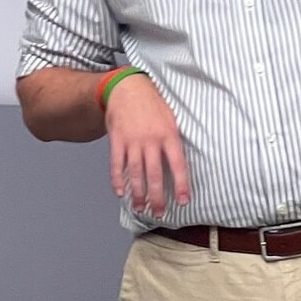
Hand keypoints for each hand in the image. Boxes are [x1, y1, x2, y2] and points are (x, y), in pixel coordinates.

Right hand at [104, 75, 190, 219]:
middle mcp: (151, 140)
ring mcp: (133, 141)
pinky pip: (116, 164)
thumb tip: (180, 165)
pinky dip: (117, 179)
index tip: (184, 201)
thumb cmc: (154, 105)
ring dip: (138, 193)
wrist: (129, 88)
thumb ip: (174, 141)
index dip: (182, 184)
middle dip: (157, 196)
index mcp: (169, 135)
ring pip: (135, 172)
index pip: (178, 165)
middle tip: (159, 213)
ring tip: (140, 207)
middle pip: (155, 174)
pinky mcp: (117, 140)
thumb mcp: (172, 119)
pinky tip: (120, 192)